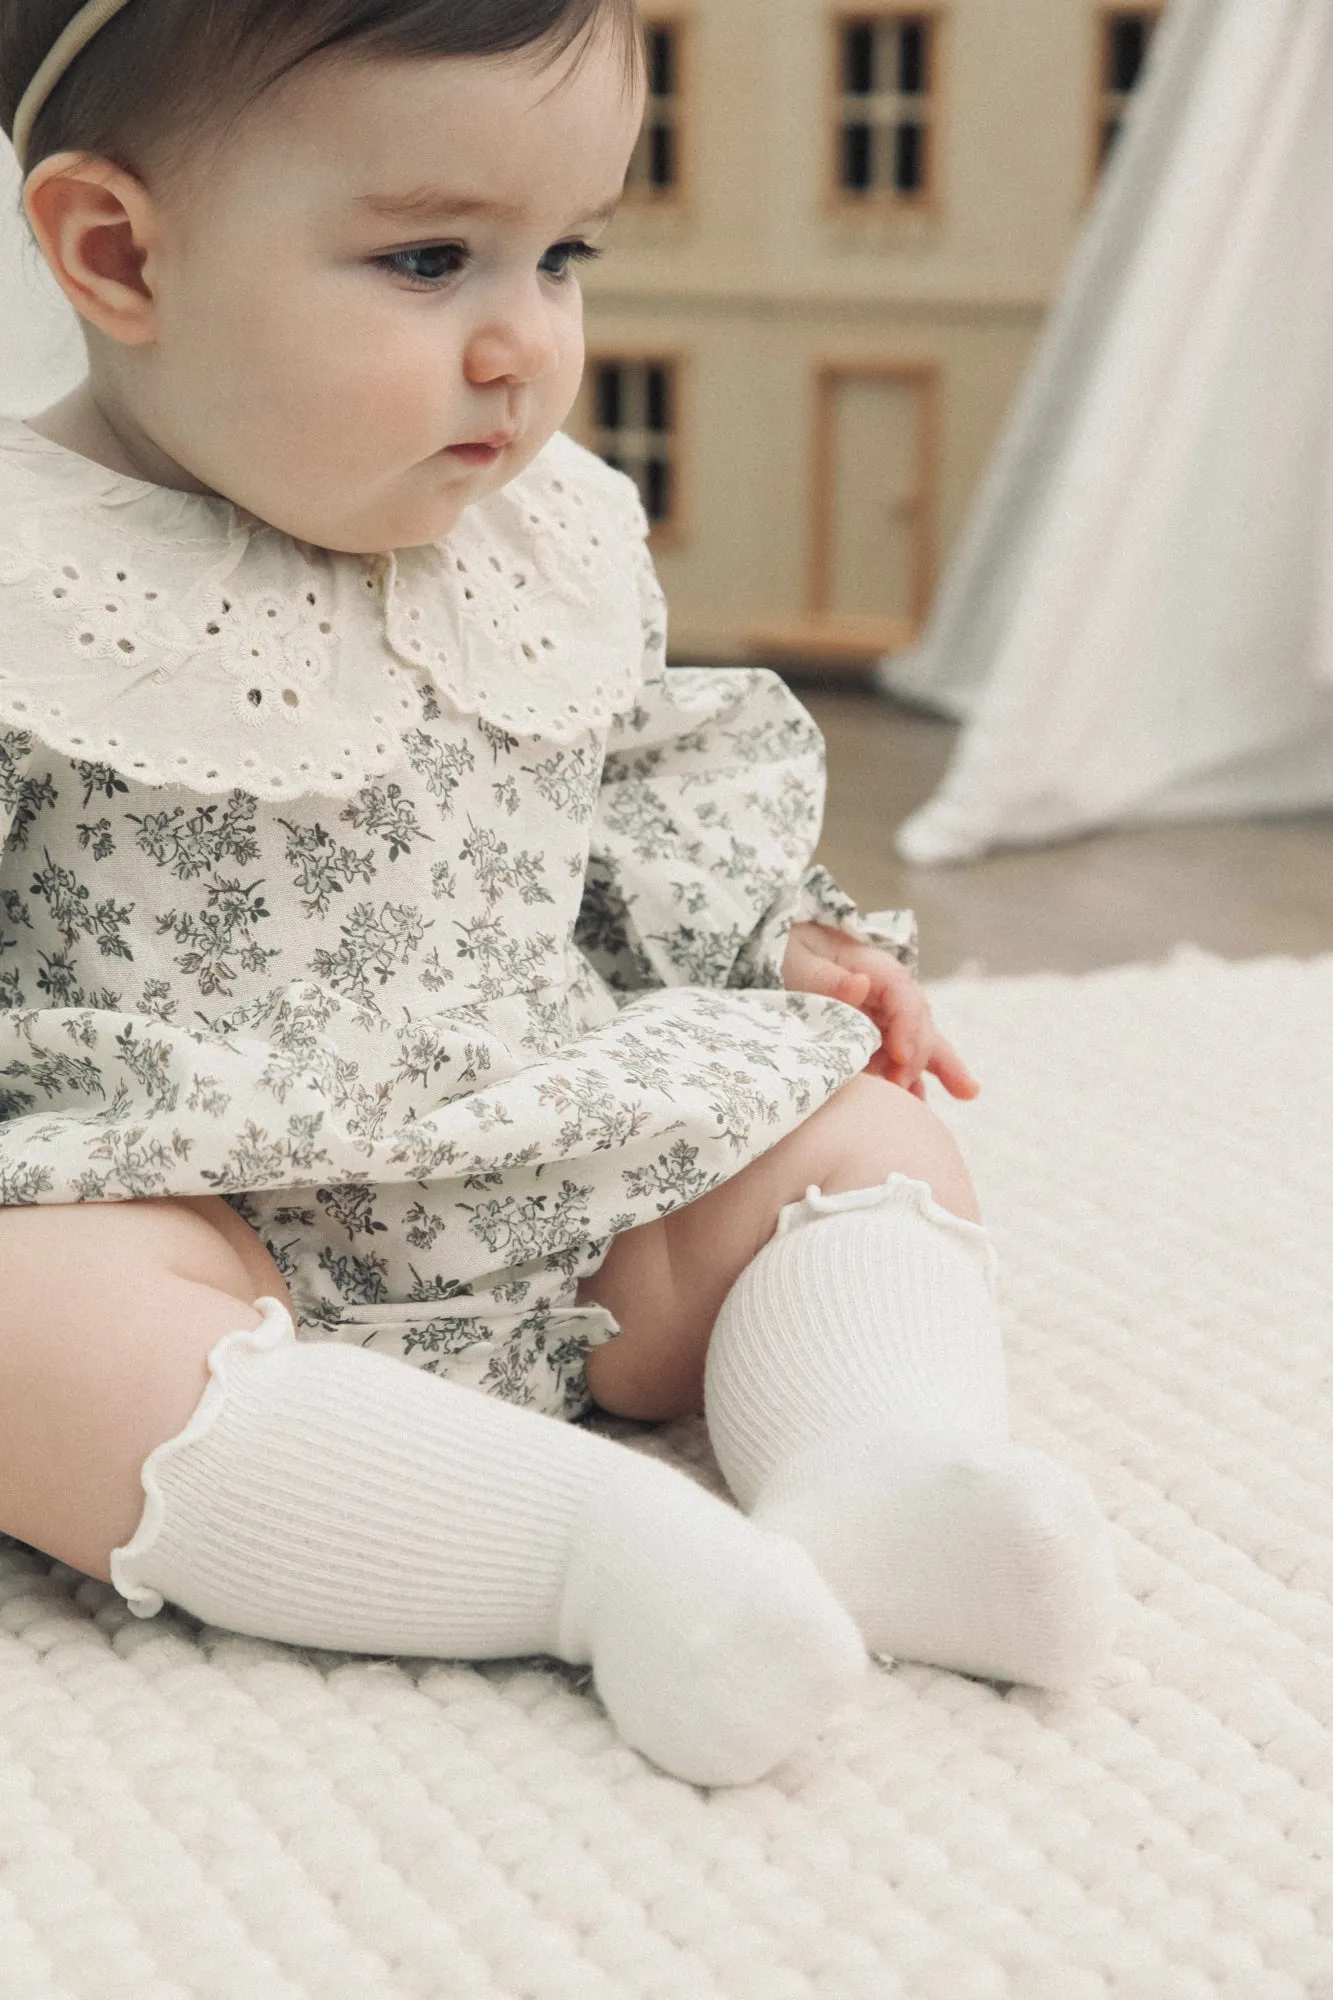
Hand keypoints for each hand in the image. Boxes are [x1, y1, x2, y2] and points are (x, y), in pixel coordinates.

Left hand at [781, 921, 979, 1100]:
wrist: (782, 953)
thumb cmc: (789, 952)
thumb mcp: (798, 958)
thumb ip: (827, 978)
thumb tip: (862, 984)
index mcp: (873, 969)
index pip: (903, 995)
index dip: (907, 1025)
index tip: (901, 1055)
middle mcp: (887, 995)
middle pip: (920, 1022)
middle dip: (924, 1054)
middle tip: (904, 1086)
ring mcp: (884, 1017)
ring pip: (919, 1043)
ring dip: (940, 1068)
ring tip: (966, 1092)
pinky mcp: (874, 1038)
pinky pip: (898, 1060)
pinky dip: (911, 1080)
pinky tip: (920, 1106)